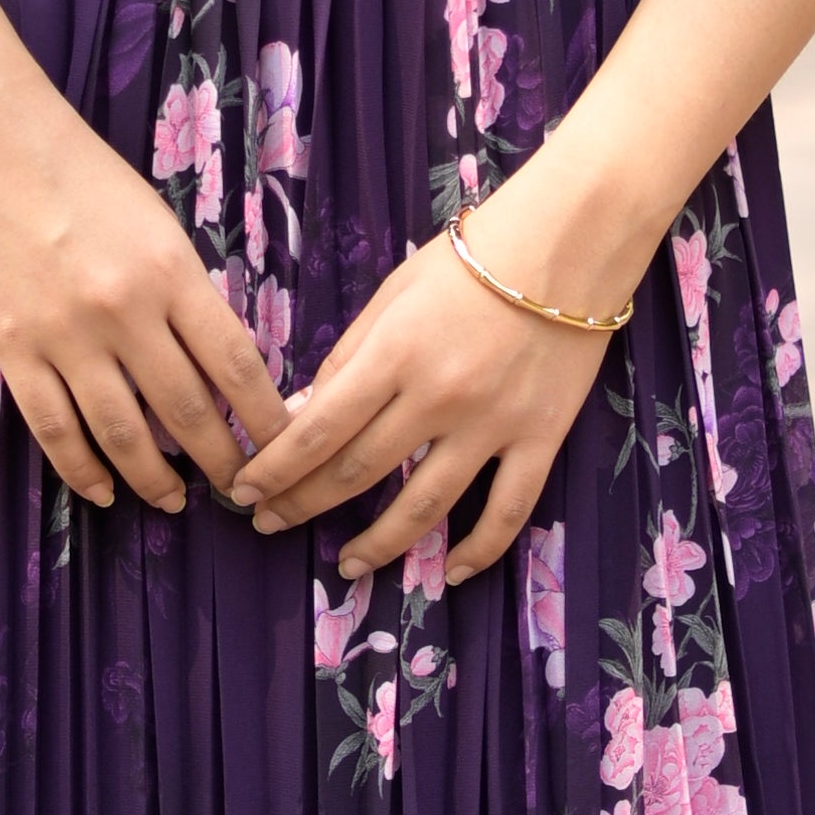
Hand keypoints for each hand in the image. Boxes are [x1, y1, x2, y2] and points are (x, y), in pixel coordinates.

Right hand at [0, 72, 287, 518]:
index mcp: (172, 272)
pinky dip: (83, 470)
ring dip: (155, 480)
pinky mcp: (14, 349)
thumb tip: (219, 364)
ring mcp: (66, 336)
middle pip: (187, 411)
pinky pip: (55, 429)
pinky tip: (104, 492)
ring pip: (123, 434)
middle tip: (242, 493)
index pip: (237, 365)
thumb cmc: (82, 174)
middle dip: (223, 463)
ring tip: (176, 501)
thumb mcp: (158, 223)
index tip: (284, 450)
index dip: (265, 420)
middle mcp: (126, 311)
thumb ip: (186, 291)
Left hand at [233, 206, 628, 583]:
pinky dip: (479, 549)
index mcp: (394, 354)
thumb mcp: (393, 295)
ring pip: (425, 505)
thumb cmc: (471, 261)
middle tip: (273, 525)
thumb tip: (302, 415)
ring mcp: (492, 424)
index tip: (245, 492)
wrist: (569, 243)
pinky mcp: (540, 438)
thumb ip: (348, 357)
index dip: (276, 469)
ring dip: (379, 544)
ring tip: (347, 565)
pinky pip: (508, 509)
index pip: (319, 429)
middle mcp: (438, 397)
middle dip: (305, 504)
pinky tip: (449, 571)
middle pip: (358, 471)